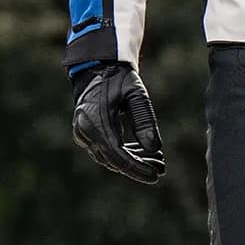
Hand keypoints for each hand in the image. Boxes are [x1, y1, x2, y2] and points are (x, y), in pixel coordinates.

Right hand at [71, 62, 165, 183]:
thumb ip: (144, 121)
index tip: (156, 175)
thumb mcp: (136, 95)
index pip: (117, 155)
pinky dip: (124, 153)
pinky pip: (106, 151)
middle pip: (113, 160)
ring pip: (109, 158)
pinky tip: (143, 152)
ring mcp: (83, 135)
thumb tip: (154, 148)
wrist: (97, 69)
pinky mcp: (86, 135)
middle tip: (161, 169)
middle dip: (138, 166)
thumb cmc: (119, 79)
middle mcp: (85, 133)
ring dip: (133, 161)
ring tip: (157, 161)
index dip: (137, 168)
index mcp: (95, 123)